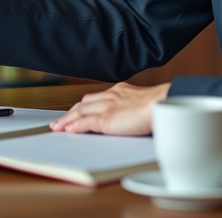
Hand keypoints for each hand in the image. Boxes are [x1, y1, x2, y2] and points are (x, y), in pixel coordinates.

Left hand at [49, 82, 171, 135]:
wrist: (163, 104)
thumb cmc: (161, 105)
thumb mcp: (145, 102)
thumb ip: (136, 107)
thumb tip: (138, 116)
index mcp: (120, 90)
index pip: (96, 97)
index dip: (84, 105)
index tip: (77, 110)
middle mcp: (110, 96)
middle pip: (84, 103)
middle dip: (71, 112)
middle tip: (61, 120)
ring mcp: (107, 107)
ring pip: (80, 111)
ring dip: (67, 119)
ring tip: (58, 127)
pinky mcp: (106, 119)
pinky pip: (86, 123)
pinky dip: (75, 126)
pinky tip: (69, 130)